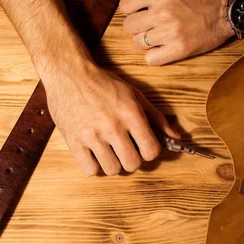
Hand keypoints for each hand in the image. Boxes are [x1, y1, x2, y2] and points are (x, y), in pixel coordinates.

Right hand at [43, 62, 179, 175]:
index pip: (151, 151)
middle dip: (132, 159)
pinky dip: (94, 166)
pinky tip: (94, 154)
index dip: (149, 151)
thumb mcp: (133, 94)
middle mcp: (112, 127)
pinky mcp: (74, 141)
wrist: (68, 73)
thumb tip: (175, 136)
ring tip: (108, 151)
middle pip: (132, 164)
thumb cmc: (102, 83)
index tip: (142, 146)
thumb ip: (155, 116)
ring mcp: (91, 136)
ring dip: (112, 163)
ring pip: (112, 169)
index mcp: (130, 114)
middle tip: (125, 149)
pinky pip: (89, 170)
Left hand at [114, 0, 233, 65]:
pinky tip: (165, 46)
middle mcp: (162, 12)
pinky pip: (150, 59)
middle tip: (153, 21)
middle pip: (128, 26)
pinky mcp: (179, 50)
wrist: (228, 9)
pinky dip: (155, 55)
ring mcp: (170, 33)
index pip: (124, 6)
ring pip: (137, 43)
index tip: (145, 8)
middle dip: (138, 24)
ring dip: (146, 40)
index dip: (133, 8)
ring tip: (160, 33)